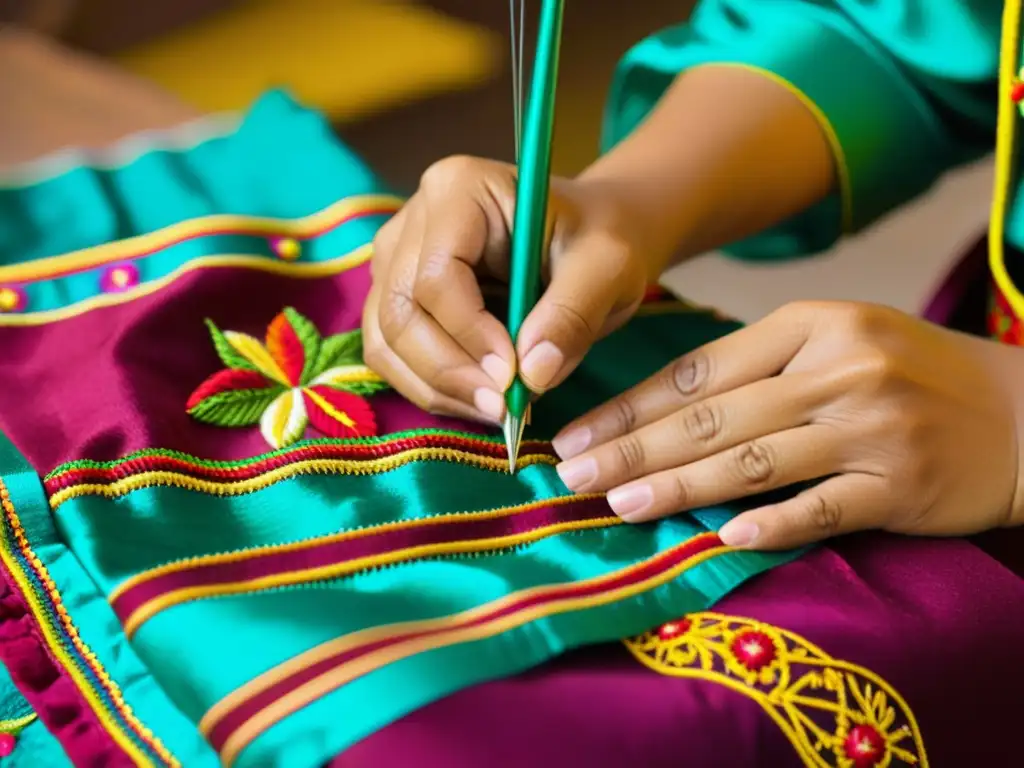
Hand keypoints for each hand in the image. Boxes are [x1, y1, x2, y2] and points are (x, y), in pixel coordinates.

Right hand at [362, 156, 650, 422]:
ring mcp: (395, 260)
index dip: (469, 333)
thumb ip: (574, 315)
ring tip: (494, 410)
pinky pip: (390, 354)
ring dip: (436, 387)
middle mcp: (412, 219)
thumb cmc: (597, 240)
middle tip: (502, 408)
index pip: (439, 274)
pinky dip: (430, 387)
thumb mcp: (608, 267)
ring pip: (386, 340)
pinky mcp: (396, 298)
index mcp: (460, 189)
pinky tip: (476, 400)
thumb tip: (534, 374)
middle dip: (448, 370)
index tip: (513, 376)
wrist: (585, 239)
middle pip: (401, 311)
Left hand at [551, 301, 1023, 549]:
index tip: (580, 432)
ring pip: (754, 460)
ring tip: (619, 504)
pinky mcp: (902, 484)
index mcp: (812, 324)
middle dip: (634, 448)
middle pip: (713, 416)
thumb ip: (760, 365)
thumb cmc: (912, 373)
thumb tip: (662, 406)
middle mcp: (838, 370)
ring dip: (680, 487)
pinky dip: (772, 523)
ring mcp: (871, 428)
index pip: (700, 369)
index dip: (632, 405)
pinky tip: (722, 537)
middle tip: (572, 475)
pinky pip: (823, 508)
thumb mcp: (839, 340)